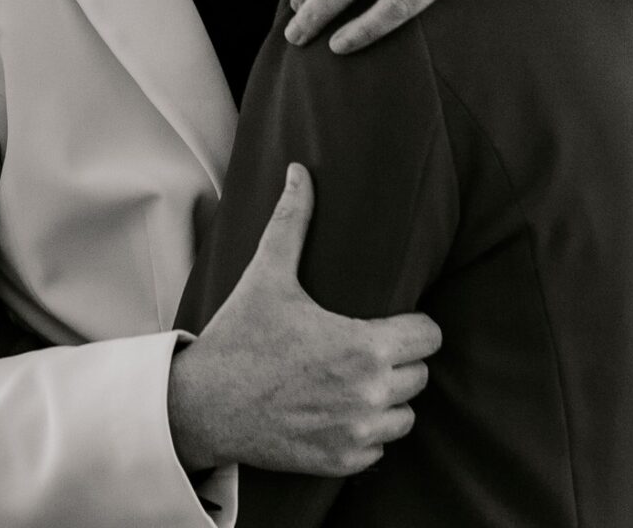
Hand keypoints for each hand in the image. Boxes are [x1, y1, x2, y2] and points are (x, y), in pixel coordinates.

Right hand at [168, 164, 441, 476]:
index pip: (430, 336)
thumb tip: (299, 170)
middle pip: (420, 374)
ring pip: (404, 415)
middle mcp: (369, 394)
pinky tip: (338, 409)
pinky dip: (365, 432)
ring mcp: (356, 434)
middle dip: (398, 359)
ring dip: (387, 398)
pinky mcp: (340, 461)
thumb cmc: (241, 336)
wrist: (202, 406)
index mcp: (364, 346)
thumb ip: (292, 220)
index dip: (413, 325)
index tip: (390, 321)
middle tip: (363, 346)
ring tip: (354, 378)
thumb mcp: (267, 273)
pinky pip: (379, 448)